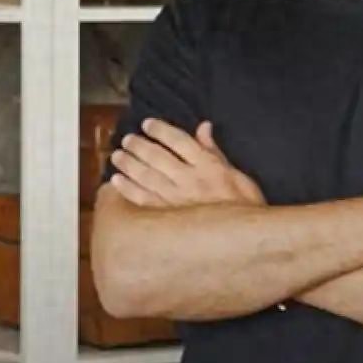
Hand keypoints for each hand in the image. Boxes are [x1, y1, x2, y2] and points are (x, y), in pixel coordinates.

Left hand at [109, 118, 265, 208]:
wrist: (246, 239)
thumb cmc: (244, 206)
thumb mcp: (237, 173)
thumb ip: (214, 150)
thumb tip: (203, 127)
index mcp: (208, 165)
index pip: (179, 140)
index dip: (161, 129)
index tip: (147, 123)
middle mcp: (190, 179)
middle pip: (157, 156)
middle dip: (139, 145)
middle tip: (127, 139)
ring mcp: (177, 199)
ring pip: (146, 176)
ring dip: (129, 164)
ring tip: (117, 156)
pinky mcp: (169, 217)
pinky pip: (143, 200)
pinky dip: (127, 189)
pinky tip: (116, 181)